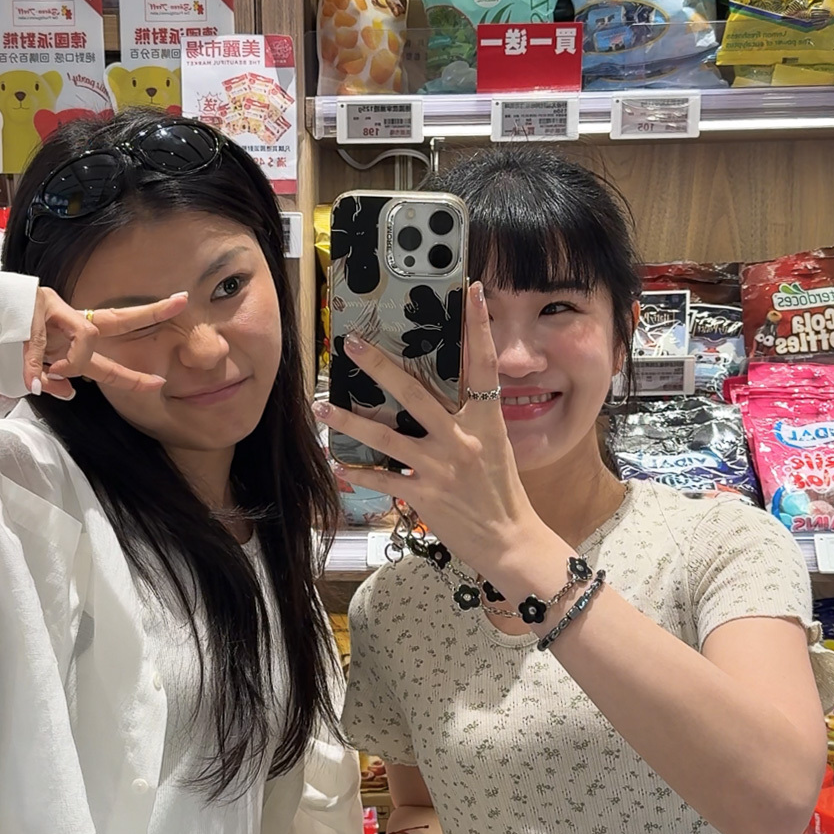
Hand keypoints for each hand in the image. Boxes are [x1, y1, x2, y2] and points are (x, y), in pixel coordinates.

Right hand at [24, 285, 188, 400]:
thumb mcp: (26, 373)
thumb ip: (50, 381)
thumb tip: (72, 392)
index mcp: (67, 336)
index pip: (106, 351)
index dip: (133, 371)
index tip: (160, 382)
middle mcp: (66, 319)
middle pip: (116, 318)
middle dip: (151, 312)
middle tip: (182, 302)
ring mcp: (52, 309)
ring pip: (88, 338)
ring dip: (74, 363)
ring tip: (46, 374)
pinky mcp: (35, 307)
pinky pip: (50, 343)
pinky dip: (39, 366)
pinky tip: (32, 379)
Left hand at [315, 282, 534, 583]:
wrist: (511, 542)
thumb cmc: (503, 494)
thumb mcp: (495, 448)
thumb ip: (469, 421)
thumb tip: (439, 397)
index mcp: (486, 423)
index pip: (483, 367)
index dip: (478, 329)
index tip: (471, 291)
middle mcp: (462, 439)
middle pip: (415, 393)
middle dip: (381, 367)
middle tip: (353, 344)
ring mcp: (441, 467)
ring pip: (386, 436)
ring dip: (350, 421)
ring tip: (322, 406)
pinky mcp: (425, 495)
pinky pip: (383, 479)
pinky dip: (358, 472)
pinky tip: (335, 463)